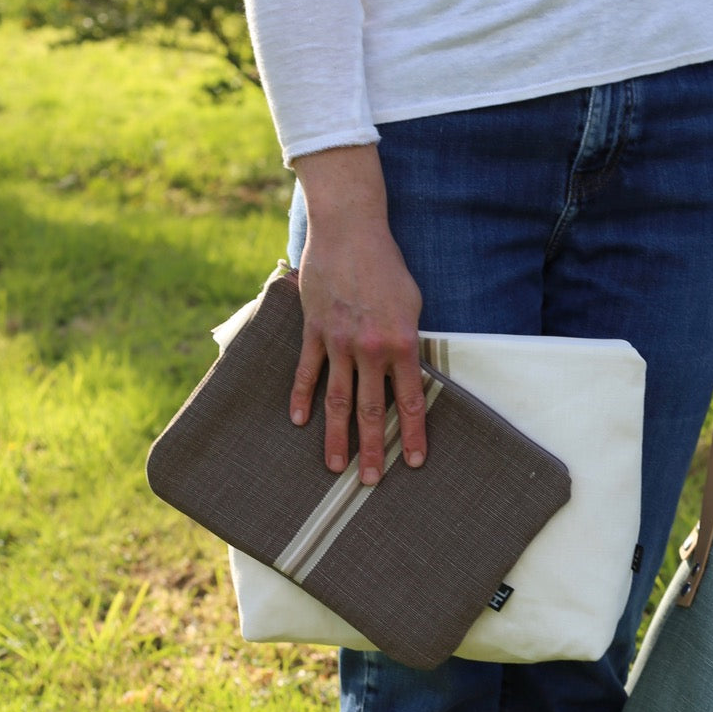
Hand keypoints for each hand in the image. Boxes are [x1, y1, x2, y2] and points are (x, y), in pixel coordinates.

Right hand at [289, 144, 424, 481]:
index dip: (414, 435)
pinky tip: (298, 422)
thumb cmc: (388, 266)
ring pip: (337, 400)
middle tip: (370, 482)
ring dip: (336, 437)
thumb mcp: (413, 305)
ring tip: (335, 467)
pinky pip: (306, 370)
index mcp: (401, 344)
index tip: (415, 462)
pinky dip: (301, 397)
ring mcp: (338, 341)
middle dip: (373, 450)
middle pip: (372, 411)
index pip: (411, 401)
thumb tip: (409, 375)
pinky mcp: (313, 329)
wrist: (350, 229)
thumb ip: (410, 343)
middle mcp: (369, 349)